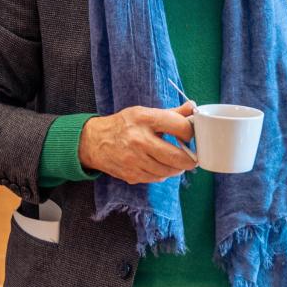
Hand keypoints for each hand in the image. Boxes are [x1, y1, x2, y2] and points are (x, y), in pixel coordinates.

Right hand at [77, 102, 198, 184]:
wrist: (94, 141)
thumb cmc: (123, 125)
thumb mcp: (144, 113)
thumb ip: (170, 113)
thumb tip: (192, 108)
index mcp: (145, 119)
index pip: (179, 126)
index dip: (189, 133)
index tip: (189, 135)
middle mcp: (139, 140)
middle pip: (177, 157)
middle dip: (189, 160)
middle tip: (192, 158)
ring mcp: (135, 160)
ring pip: (168, 171)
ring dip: (176, 168)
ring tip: (175, 161)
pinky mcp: (132, 175)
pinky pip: (156, 178)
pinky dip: (162, 174)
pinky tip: (159, 165)